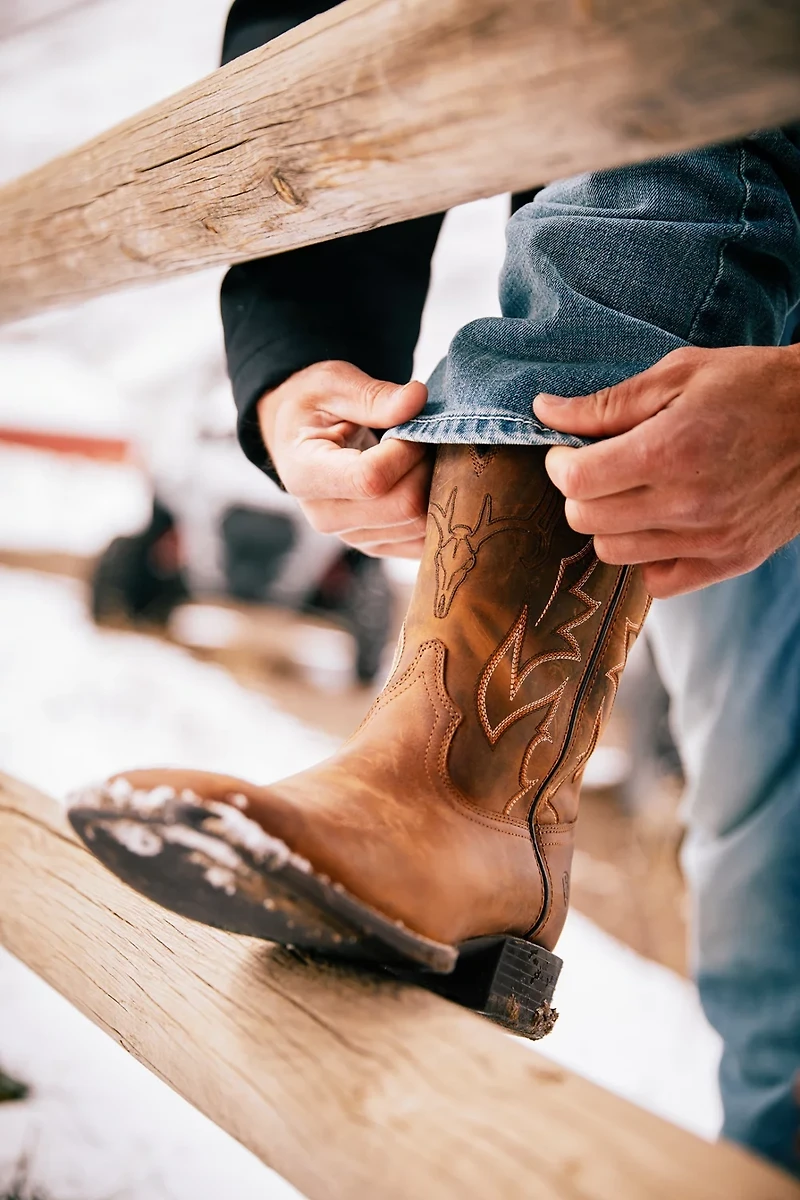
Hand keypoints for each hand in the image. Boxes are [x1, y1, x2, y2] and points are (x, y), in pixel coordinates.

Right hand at [258, 361, 430, 557]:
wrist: (299, 440)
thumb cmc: (314, 407)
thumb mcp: (333, 385)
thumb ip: (373, 395)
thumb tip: (417, 398)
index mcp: (305, 474)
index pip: (371, 478)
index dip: (406, 450)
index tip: (409, 425)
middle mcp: (325, 517)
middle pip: (405, 506)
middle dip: (426, 466)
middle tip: (423, 437)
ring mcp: (352, 537)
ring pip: (422, 524)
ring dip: (436, 485)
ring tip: (420, 455)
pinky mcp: (376, 546)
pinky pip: (425, 540)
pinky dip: (437, 508)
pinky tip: (425, 479)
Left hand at [533, 344, 799, 597]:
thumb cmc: (754, 386)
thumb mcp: (679, 374)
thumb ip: (607, 403)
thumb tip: (545, 412)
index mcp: (668, 451)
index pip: (576, 481)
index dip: (558, 463)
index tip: (567, 450)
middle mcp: (686, 503)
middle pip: (587, 520)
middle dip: (577, 492)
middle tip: (595, 469)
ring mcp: (709, 539)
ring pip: (615, 554)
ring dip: (608, 524)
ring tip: (627, 494)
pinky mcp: (730, 560)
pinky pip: (658, 583)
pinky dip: (646, 558)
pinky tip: (655, 525)